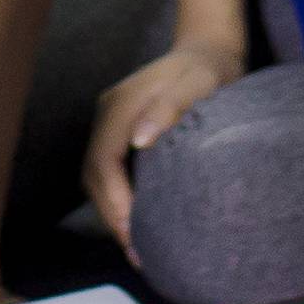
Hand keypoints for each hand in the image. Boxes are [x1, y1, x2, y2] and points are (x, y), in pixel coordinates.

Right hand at [86, 41, 240, 243]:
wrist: (207, 51)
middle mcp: (108, 114)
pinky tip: (138, 223)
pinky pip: (110, 173)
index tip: (133, 229)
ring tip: (137, 247)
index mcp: (121, 104)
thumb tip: (139, 140)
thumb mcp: (200, 83)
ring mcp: (111, 124)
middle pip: (94, 173)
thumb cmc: (208, 70)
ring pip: (98, 177)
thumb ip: (171, 107)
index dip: (113, 198)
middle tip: (136, 252)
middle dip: (111, 214)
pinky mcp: (121, 134)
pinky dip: (118, 201)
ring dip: (112, 212)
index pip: (104, 160)